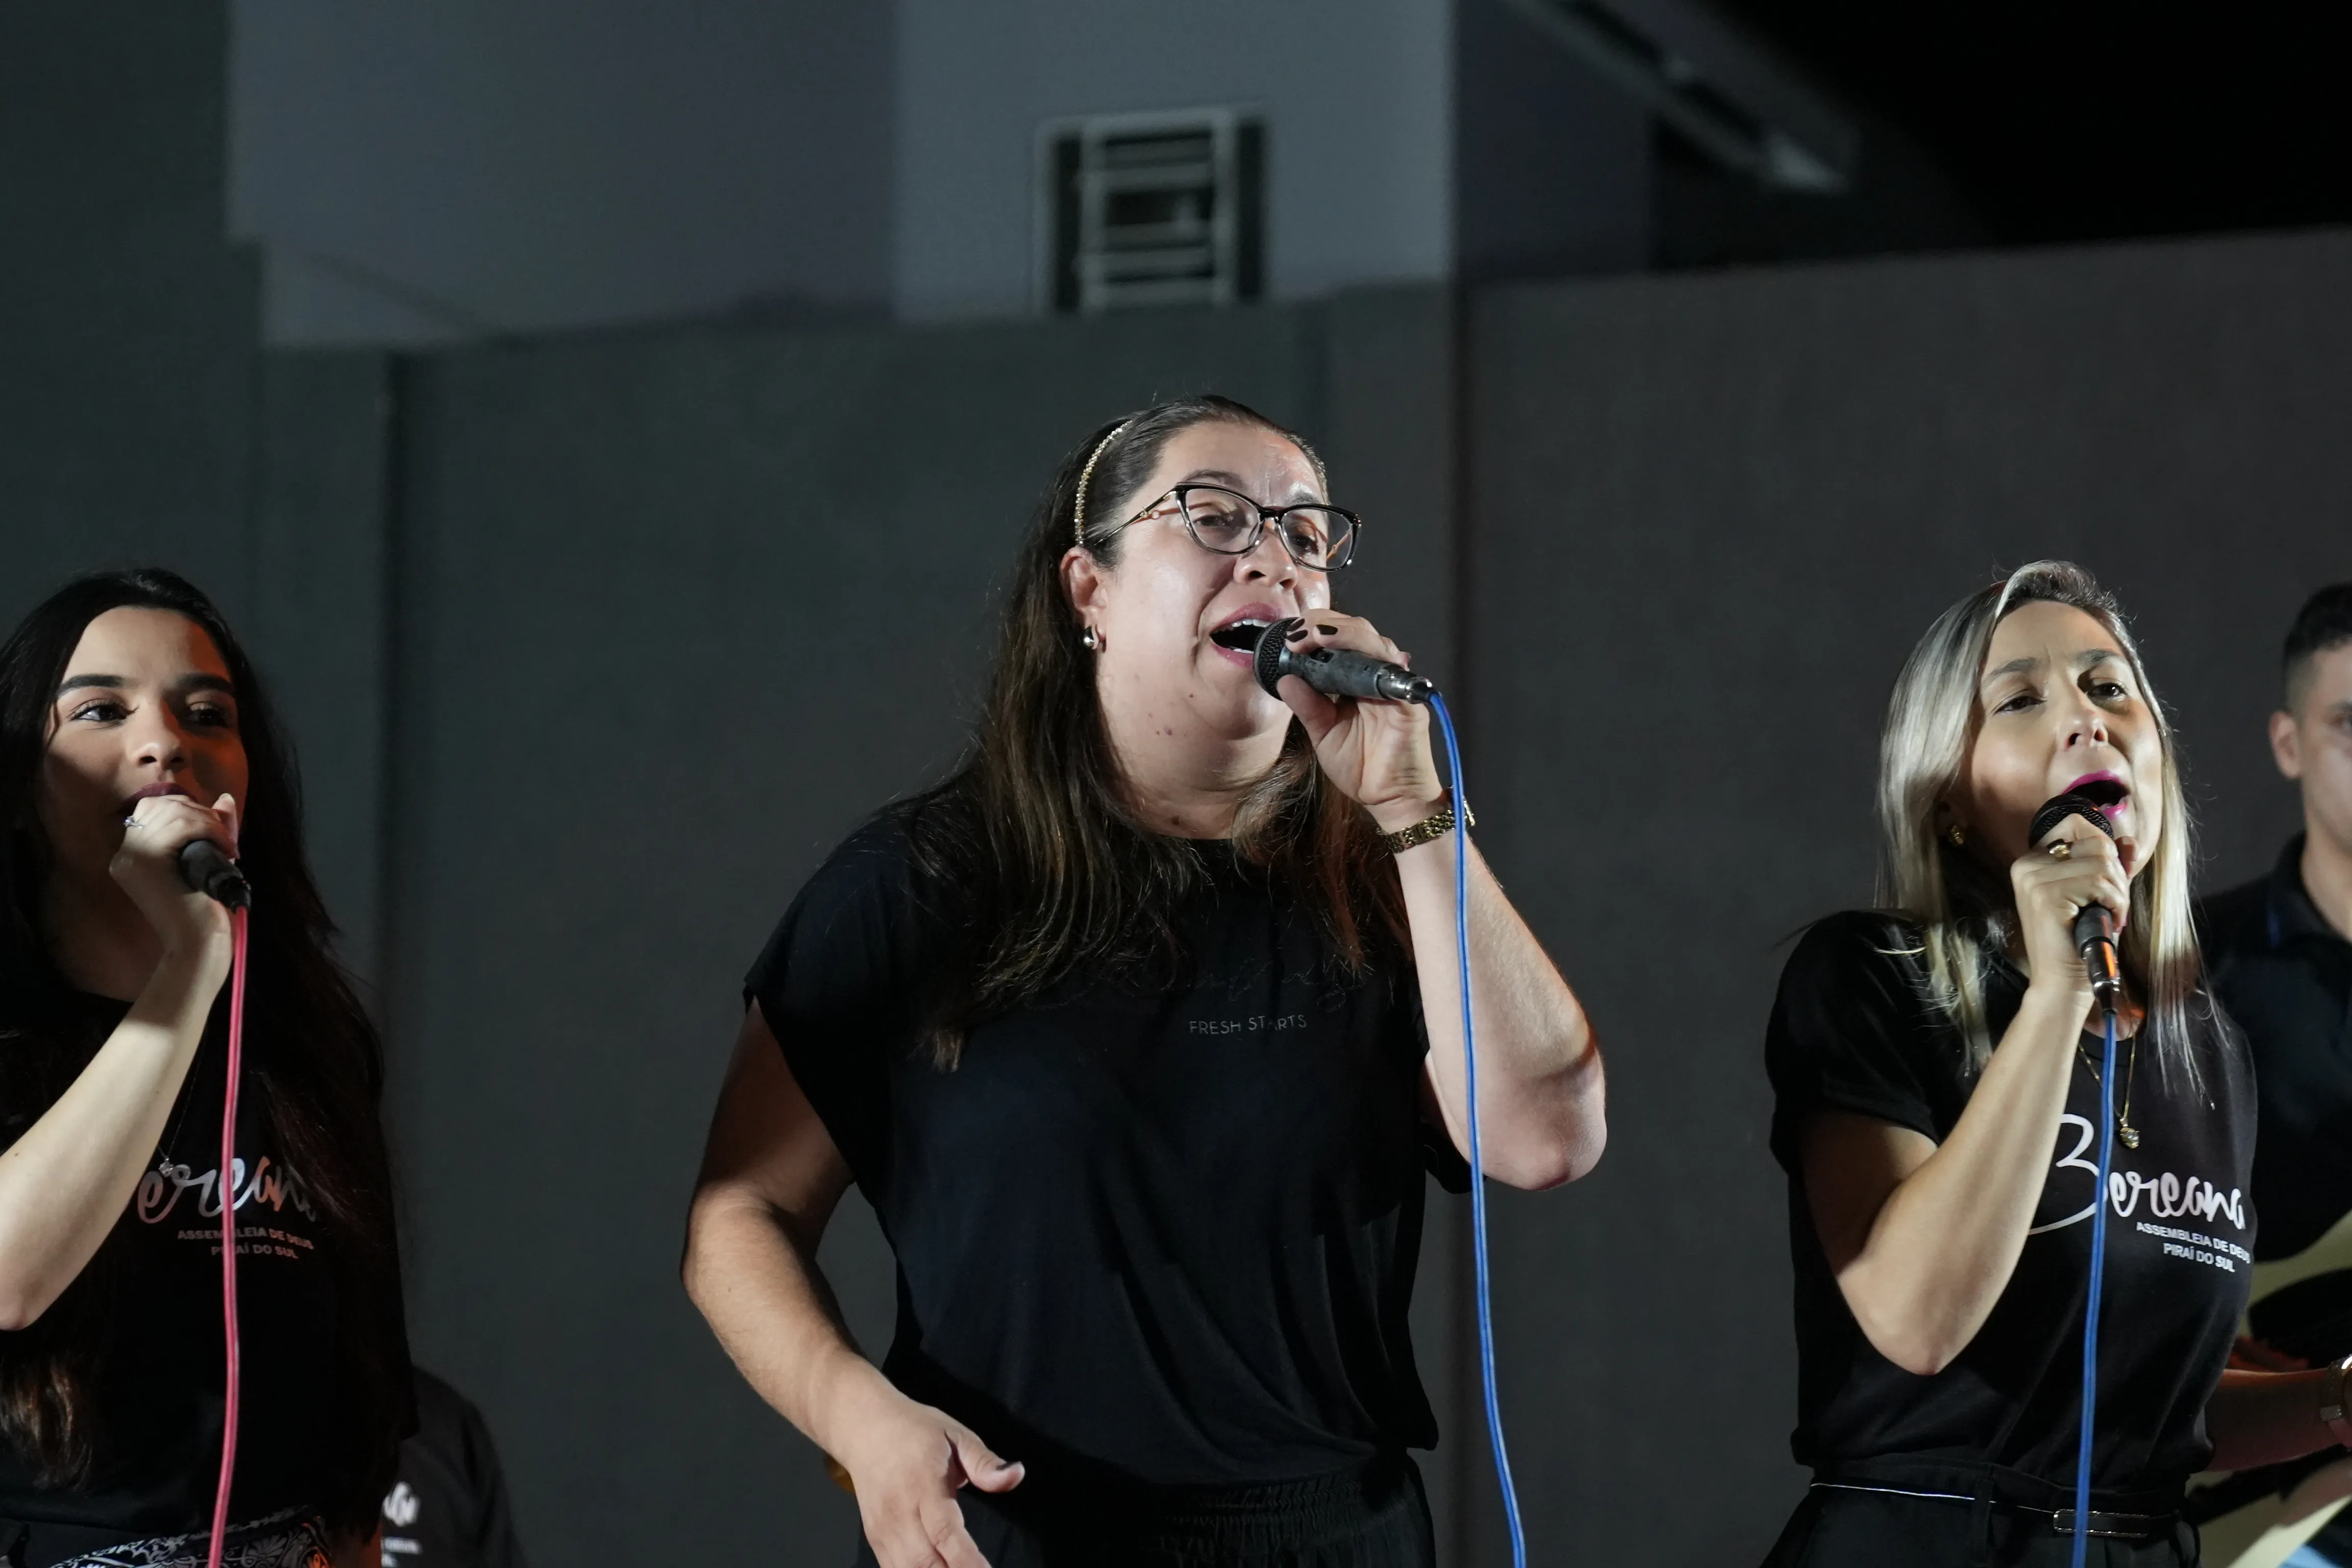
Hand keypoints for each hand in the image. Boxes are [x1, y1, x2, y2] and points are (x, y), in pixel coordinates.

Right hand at [109, 792, 238, 963]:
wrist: (197, 944)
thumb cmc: (203, 908)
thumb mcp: (208, 860)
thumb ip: (211, 829)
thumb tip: (225, 799)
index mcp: (132, 854)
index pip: (153, 807)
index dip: (187, 808)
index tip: (213, 828)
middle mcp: (123, 853)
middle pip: (161, 804)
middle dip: (200, 812)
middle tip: (225, 838)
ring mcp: (130, 857)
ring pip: (172, 811)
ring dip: (209, 821)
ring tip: (227, 846)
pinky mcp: (144, 862)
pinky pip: (180, 825)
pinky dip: (210, 829)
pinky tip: (225, 848)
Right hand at [833, 1385, 1022, 1567]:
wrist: (865, 1428)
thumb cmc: (915, 1432)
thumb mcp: (956, 1436)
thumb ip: (985, 1462)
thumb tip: (1016, 1474)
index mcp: (923, 1485)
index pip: (944, 1532)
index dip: (967, 1561)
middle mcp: (900, 1512)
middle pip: (924, 1562)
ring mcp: (883, 1529)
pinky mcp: (874, 1539)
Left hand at [1274, 613, 1445, 831]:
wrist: (1390, 798)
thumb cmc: (1361, 767)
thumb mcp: (1323, 734)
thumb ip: (1307, 706)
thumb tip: (1285, 679)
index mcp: (1355, 680)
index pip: (1338, 639)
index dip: (1314, 630)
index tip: (1289, 637)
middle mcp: (1376, 675)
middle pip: (1356, 630)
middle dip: (1324, 624)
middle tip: (1297, 633)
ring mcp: (1394, 684)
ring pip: (1374, 641)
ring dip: (1344, 633)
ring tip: (1315, 636)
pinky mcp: (1408, 700)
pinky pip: (1393, 669)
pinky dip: (1373, 656)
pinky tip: (1350, 653)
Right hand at [2009, 810, 2128, 1002]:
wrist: (2063, 982)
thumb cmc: (2080, 941)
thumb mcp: (2098, 896)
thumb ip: (2111, 867)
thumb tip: (2129, 840)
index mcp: (2032, 861)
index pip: (2076, 824)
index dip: (2103, 848)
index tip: (2104, 881)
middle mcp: (2027, 865)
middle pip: (2095, 842)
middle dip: (2116, 873)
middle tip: (2111, 904)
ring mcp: (2034, 879)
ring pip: (2102, 862)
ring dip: (2118, 892)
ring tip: (2109, 915)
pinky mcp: (2046, 896)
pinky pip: (2100, 883)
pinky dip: (2116, 904)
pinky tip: (2108, 922)